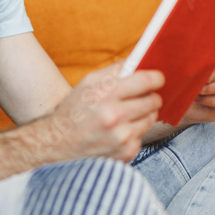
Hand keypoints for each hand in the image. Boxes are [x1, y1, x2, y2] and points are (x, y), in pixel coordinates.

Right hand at [45, 62, 164, 162]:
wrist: (56, 144)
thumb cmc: (73, 111)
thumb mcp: (88, 83)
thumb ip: (115, 72)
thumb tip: (141, 61)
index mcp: (104, 94)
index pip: (145, 81)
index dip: (157, 78)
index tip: (159, 79)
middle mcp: (114, 116)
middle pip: (152, 100)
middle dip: (151, 97)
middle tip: (145, 96)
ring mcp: (121, 137)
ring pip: (150, 118)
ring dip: (144, 115)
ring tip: (126, 115)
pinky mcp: (125, 152)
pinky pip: (142, 136)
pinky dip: (134, 132)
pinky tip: (118, 132)